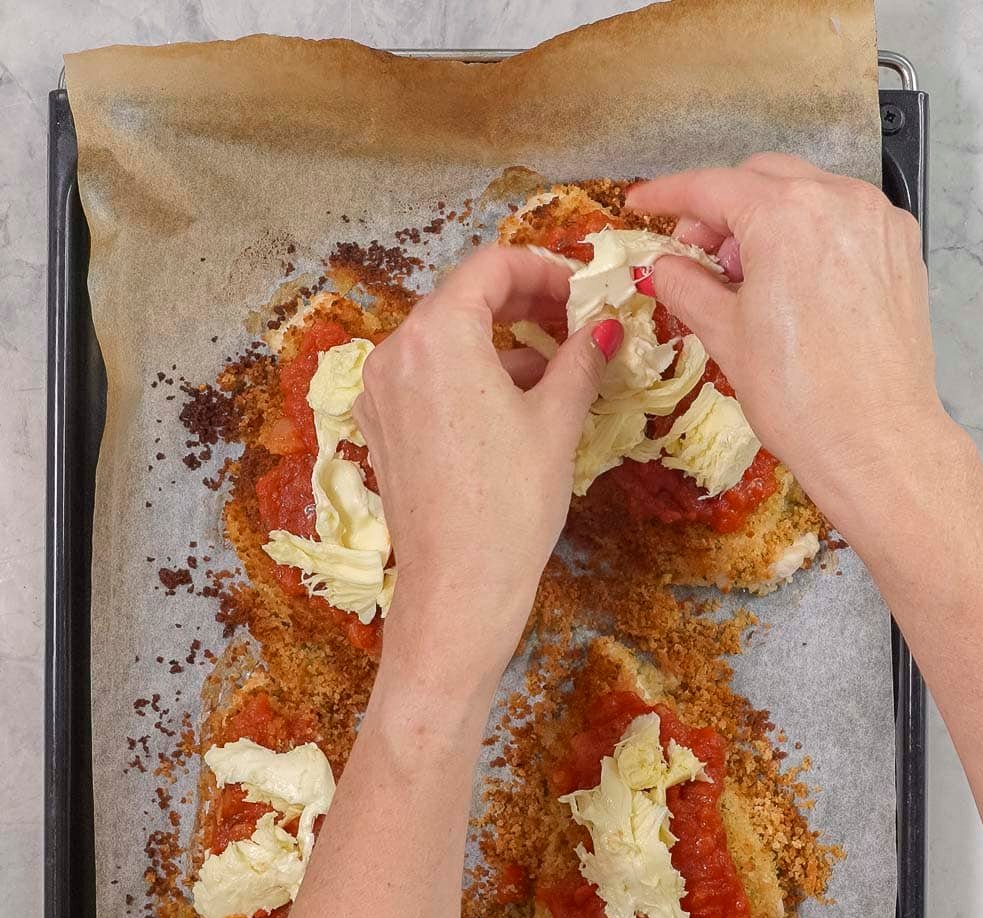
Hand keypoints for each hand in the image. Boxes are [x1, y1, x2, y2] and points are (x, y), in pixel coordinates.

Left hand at [355, 246, 618, 679]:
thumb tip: (603, 326)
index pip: (491, 267)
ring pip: (445, 342)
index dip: (544, 271)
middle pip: (462, 301)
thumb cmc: (512, 501)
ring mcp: (379, 392)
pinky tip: (510, 407)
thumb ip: (579, 359)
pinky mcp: (380, 428)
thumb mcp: (555, 422)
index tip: (580, 293)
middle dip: (522, 305)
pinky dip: (468, 377)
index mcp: (437, 335)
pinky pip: (427, 380)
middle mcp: (396, 353)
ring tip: (553, 373)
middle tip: (572, 324)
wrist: (459, 585)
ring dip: (498, 345)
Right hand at [628, 154, 963, 535]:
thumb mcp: (725, 335)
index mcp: (785, 215)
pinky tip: (791, 279)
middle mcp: (838, 200)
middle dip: (720, 206)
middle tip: (693, 252)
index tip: (642, 201)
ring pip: (806, 192)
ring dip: (765, 216)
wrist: (874, 441)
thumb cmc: (797, 394)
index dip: (668, 193)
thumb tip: (661, 266)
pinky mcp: (900, 248)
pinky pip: (842, 217)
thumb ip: (687, 285)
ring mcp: (877, 220)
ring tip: (743, 274)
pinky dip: (808, 231)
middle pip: (761, 178)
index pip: (711, 187)